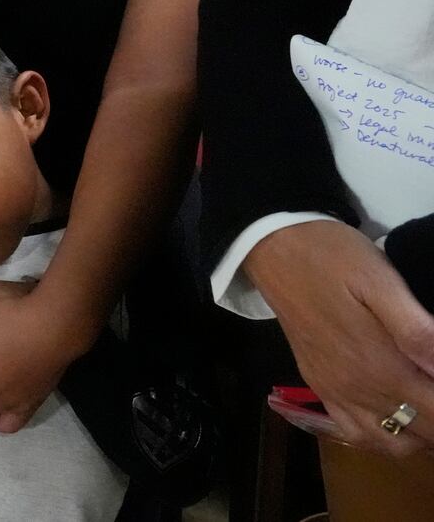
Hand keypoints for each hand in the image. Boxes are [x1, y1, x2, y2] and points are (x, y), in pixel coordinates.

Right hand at [245, 219, 433, 456]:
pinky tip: (393, 415)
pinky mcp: (319, 385)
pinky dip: (381, 438)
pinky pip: (353, 434)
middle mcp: (358, 389)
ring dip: (419, 433)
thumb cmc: (334, 258)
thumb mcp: (381, 281)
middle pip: (423, 432)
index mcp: (380, 366)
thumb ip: (415, 330)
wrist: (274, 249)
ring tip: (428, 401)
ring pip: (391, 444)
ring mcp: (336, 391)